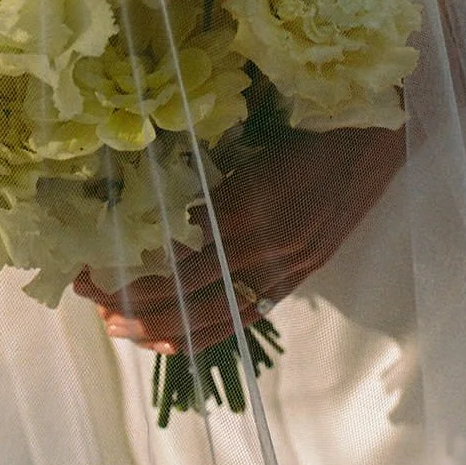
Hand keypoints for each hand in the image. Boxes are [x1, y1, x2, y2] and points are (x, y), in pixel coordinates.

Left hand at [74, 124, 405, 354]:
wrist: (375, 138)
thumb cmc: (310, 124)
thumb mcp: (249, 142)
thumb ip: (208, 179)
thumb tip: (151, 198)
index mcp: (247, 205)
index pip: (174, 252)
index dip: (130, 266)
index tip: (90, 267)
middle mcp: (265, 245)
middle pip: (186, 290)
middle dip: (133, 301)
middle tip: (91, 301)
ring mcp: (286, 267)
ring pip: (215, 314)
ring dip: (163, 327)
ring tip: (120, 330)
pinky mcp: (302, 276)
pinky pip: (248, 316)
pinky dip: (208, 333)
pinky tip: (175, 340)